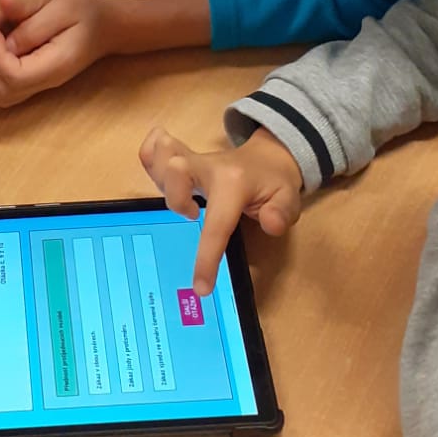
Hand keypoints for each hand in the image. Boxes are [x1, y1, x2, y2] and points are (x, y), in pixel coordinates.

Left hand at [0, 0, 113, 107]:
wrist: (103, 26)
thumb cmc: (85, 12)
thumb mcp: (63, 8)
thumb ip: (34, 25)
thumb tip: (2, 40)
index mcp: (53, 66)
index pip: (14, 76)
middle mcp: (42, 82)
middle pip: (1, 91)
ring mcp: (34, 85)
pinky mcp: (27, 81)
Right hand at [140, 124, 304, 293]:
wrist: (266, 158)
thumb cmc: (274, 183)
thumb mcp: (289, 200)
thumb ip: (281, 214)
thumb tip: (271, 225)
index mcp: (234, 183)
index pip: (215, 224)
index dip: (206, 259)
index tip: (201, 288)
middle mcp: (208, 167)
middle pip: (175, 171)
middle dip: (175, 198)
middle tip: (193, 214)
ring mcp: (192, 160)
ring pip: (160, 157)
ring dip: (160, 180)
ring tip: (181, 197)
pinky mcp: (180, 158)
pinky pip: (154, 148)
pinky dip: (148, 157)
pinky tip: (159, 173)